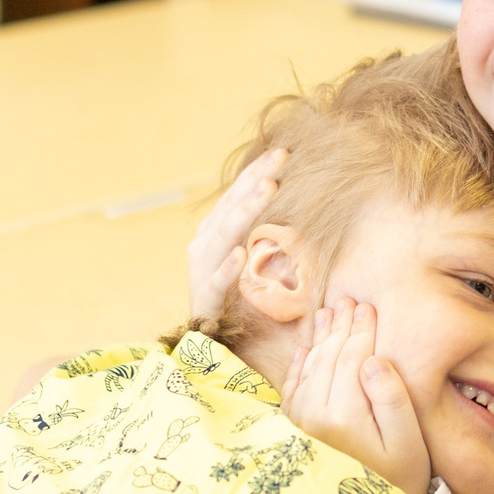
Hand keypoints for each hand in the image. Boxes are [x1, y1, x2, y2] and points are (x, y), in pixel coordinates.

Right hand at [187, 147, 286, 320]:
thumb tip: (292, 203)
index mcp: (213, 232)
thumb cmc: (237, 296)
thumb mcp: (248, 258)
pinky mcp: (205, 300)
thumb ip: (259, 232)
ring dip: (245, 211)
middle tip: (280, 158)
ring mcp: (201, 272)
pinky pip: (218, 283)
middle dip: (255, 180)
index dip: (257, 172)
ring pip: (223, 236)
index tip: (282, 152)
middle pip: (231, 207)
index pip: (236, 195)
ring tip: (268, 187)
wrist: (212, 340)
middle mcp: (203, 246)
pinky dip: (228, 269)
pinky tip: (240, 254)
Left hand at [281, 297, 432, 493]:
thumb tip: (375, 360)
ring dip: (319, 339)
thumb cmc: (397, 481)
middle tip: (348, 302)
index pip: (352, 358)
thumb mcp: (408, 444)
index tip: (368, 306)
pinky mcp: (293, 431)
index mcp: (345, 414)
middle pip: (328, 357)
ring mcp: (300, 422)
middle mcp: (315, 414)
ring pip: (308, 368)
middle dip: (340, 327)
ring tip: (328, 315)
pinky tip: (305, 350)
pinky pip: (293, 388)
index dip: (361, 329)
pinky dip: (299, 364)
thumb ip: (392, 400)